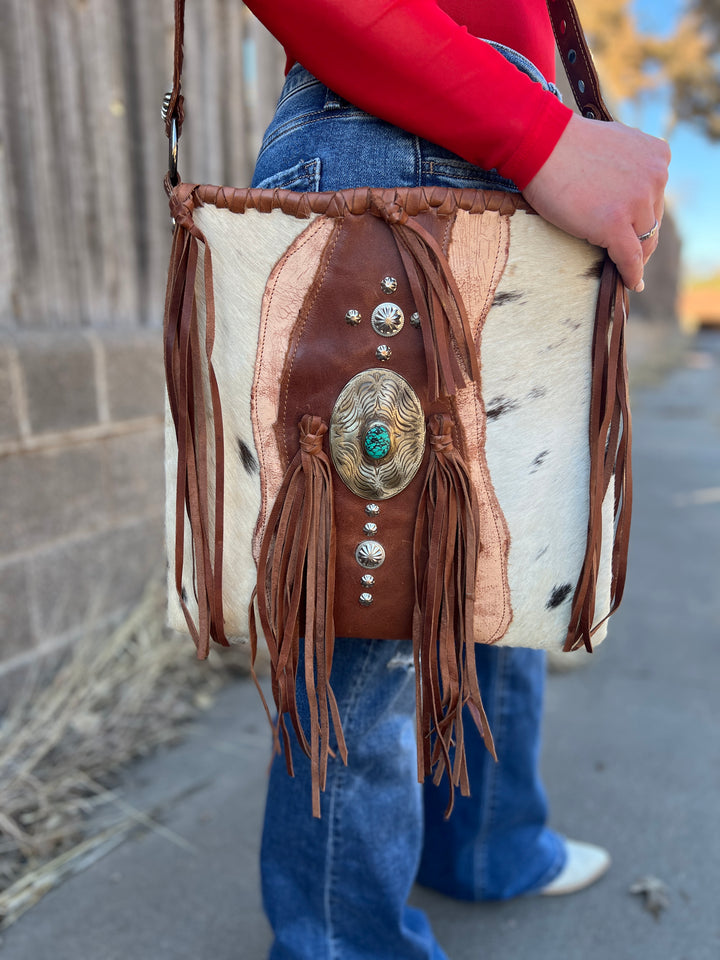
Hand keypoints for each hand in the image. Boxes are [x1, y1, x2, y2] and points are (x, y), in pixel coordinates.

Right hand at [522, 114, 670, 291]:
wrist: (540, 144)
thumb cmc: (565, 144)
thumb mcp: (614, 144)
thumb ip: (630, 164)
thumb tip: (629, 190)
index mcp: (657, 155)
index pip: (657, 196)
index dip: (645, 217)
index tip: (636, 231)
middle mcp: (655, 177)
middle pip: (653, 220)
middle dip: (641, 238)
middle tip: (631, 255)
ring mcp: (636, 203)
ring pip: (644, 241)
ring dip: (636, 257)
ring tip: (629, 270)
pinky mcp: (615, 225)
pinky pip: (630, 258)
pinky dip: (632, 273)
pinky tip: (632, 282)